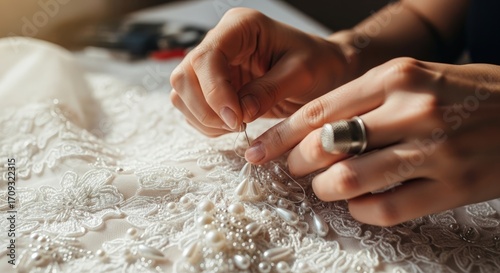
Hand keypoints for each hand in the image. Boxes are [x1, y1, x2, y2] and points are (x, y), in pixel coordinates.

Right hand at [170, 8, 351, 135]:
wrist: (324, 71)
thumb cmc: (319, 64)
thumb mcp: (302, 74)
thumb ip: (269, 91)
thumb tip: (238, 113)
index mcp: (241, 28)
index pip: (207, 57)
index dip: (215, 92)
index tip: (236, 118)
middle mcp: (221, 42)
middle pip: (185, 76)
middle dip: (206, 108)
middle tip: (237, 125)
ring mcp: (214, 65)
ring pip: (183, 94)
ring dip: (204, 118)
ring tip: (238, 126)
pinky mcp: (213, 86)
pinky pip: (192, 108)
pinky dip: (207, 124)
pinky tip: (232, 125)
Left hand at [246, 57, 499, 225]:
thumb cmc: (463, 93)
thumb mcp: (413, 78)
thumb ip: (364, 100)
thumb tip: (313, 131)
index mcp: (395, 77)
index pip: (318, 111)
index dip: (280, 135)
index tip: (258, 150)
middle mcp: (411, 110)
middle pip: (326, 147)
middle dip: (297, 164)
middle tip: (294, 169)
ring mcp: (433, 150)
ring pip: (349, 180)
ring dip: (326, 190)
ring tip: (325, 187)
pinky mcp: (452, 186)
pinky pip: (386, 209)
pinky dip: (362, 210)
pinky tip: (361, 203)